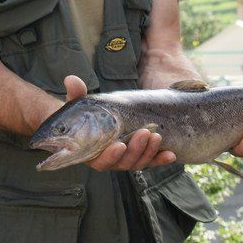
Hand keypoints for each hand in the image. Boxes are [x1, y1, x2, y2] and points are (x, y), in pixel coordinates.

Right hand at [62, 75, 176, 171]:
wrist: (95, 119)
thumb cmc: (82, 114)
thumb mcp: (78, 103)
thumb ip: (75, 93)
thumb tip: (71, 79)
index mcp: (91, 153)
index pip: (101, 162)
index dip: (110, 156)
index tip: (119, 145)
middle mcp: (109, 160)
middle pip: (124, 163)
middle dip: (136, 150)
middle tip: (144, 132)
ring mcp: (125, 159)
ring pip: (138, 162)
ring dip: (149, 152)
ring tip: (157, 135)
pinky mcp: (139, 157)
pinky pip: (150, 161)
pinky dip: (160, 159)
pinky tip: (171, 154)